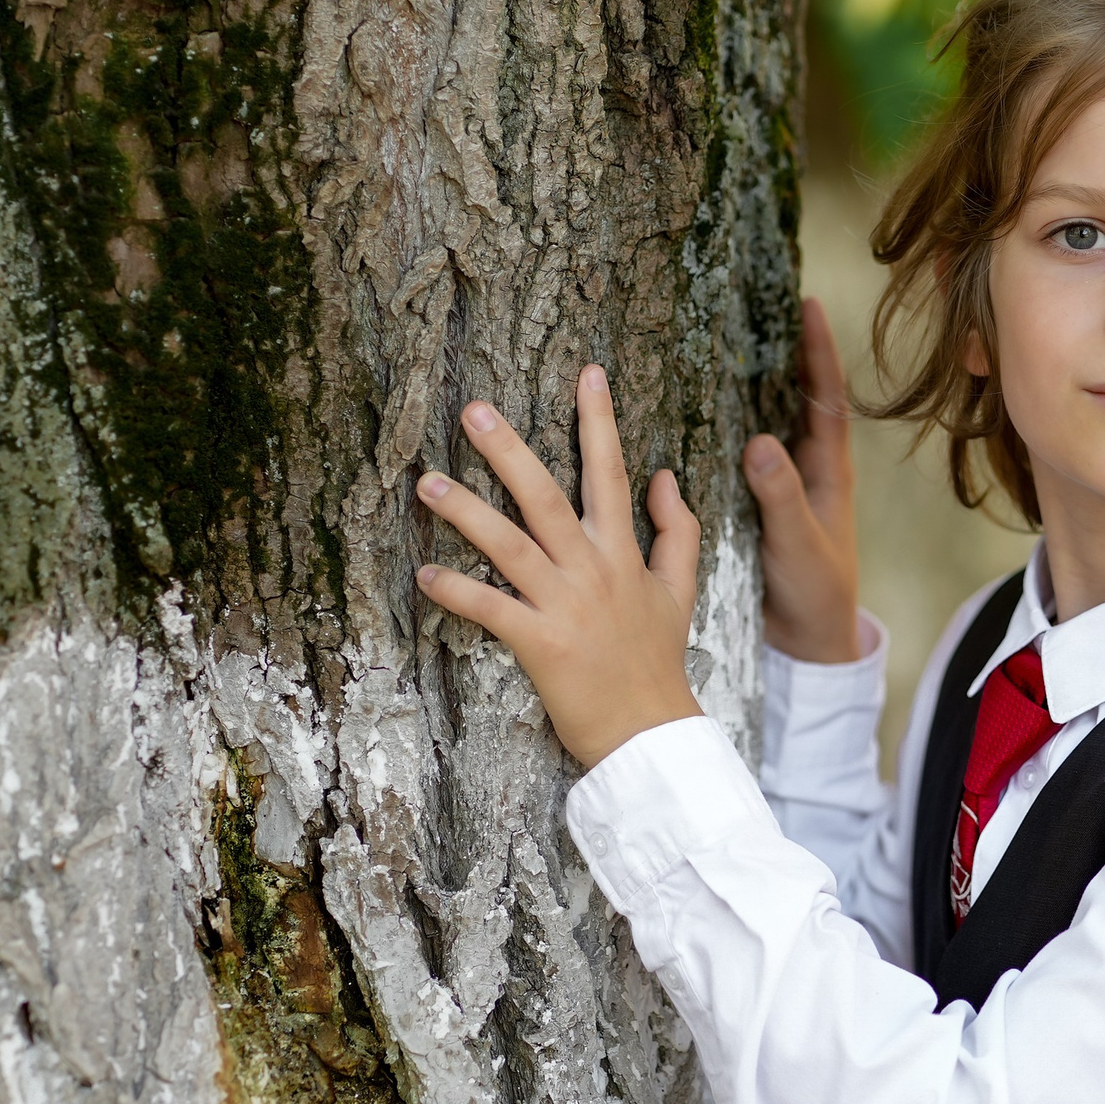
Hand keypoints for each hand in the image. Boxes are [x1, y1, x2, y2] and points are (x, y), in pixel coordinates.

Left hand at [416, 366, 704, 768]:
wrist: (652, 730)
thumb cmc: (657, 659)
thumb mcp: (680, 589)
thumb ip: (676, 530)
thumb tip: (664, 476)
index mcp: (622, 552)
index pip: (611, 472)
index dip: (599, 420)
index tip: (588, 372)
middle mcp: (592, 569)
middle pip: (546, 496)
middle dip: (508, 450)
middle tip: (472, 410)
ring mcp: (565, 605)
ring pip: (510, 546)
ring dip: (466, 512)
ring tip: (426, 482)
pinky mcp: (541, 643)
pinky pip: (492, 610)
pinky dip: (458, 592)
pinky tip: (424, 575)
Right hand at [745, 296, 860, 663]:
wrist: (808, 641)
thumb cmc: (815, 594)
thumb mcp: (797, 544)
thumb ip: (781, 496)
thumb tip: (761, 440)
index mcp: (830, 473)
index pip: (828, 398)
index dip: (819, 351)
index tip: (810, 304)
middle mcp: (811, 470)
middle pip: (801, 397)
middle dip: (787, 352)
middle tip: (764, 305)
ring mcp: (787, 486)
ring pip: (776, 421)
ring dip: (759, 384)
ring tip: (732, 340)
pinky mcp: (763, 503)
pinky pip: (750, 452)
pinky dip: (734, 424)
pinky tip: (707, 409)